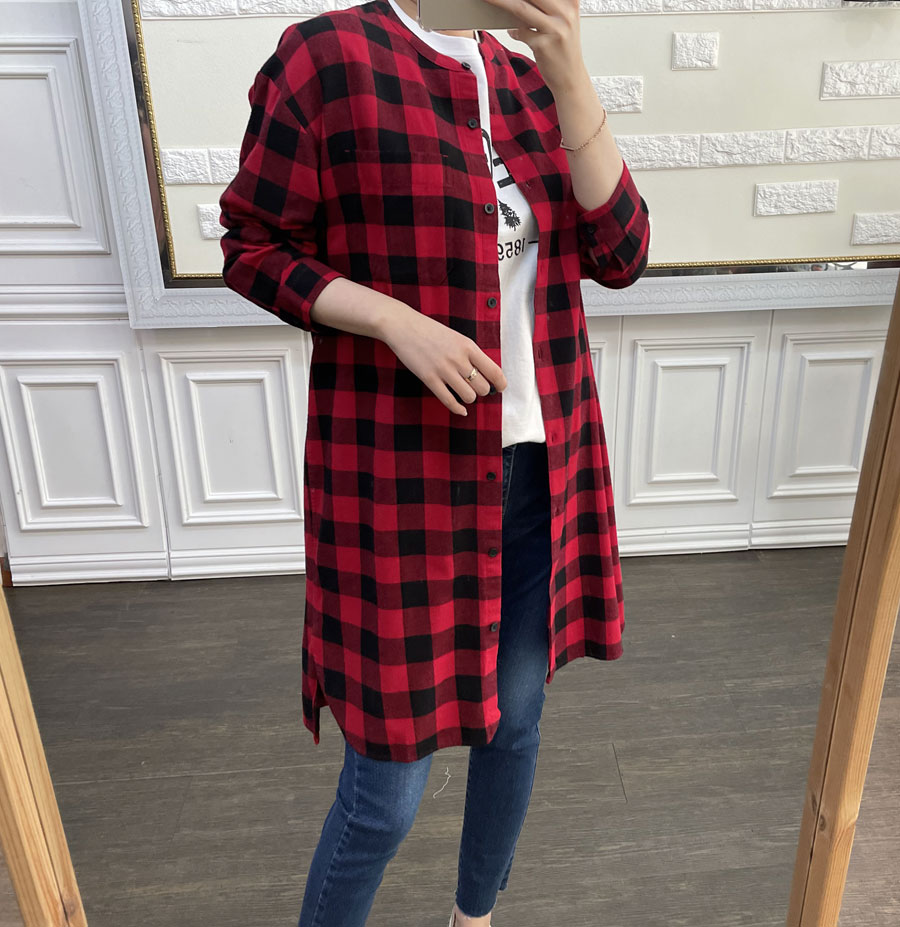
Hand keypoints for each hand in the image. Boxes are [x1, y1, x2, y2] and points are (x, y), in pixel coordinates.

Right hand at [380, 306, 506, 415]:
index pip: (493, 371)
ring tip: (464, 393)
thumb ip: (470, 354)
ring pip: (468, 396)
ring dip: (469, 398)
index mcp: (468, 346)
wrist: (403, 326)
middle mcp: (458, 359)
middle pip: (483, 387)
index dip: (500, 383)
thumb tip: (484, 375)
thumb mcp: (456, 338)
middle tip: (475, 388)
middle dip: (482, 391)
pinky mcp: (429, 379)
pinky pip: (449, 401)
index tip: (501, 388)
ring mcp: (443, 370)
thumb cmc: (430, 331)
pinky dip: (457, 409)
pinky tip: (461, 410)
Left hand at [482, 0, 586, 91]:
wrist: (570, 77)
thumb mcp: (561, 20)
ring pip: (521, 8)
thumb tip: (516, 2)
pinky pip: (521, 31)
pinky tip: (513, 31)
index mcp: (571, 1)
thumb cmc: (563, 47)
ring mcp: (556, 28)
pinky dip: (514, 30)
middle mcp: (566, 12)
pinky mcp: (544, 45)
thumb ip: (545, 7)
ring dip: (501, 2)